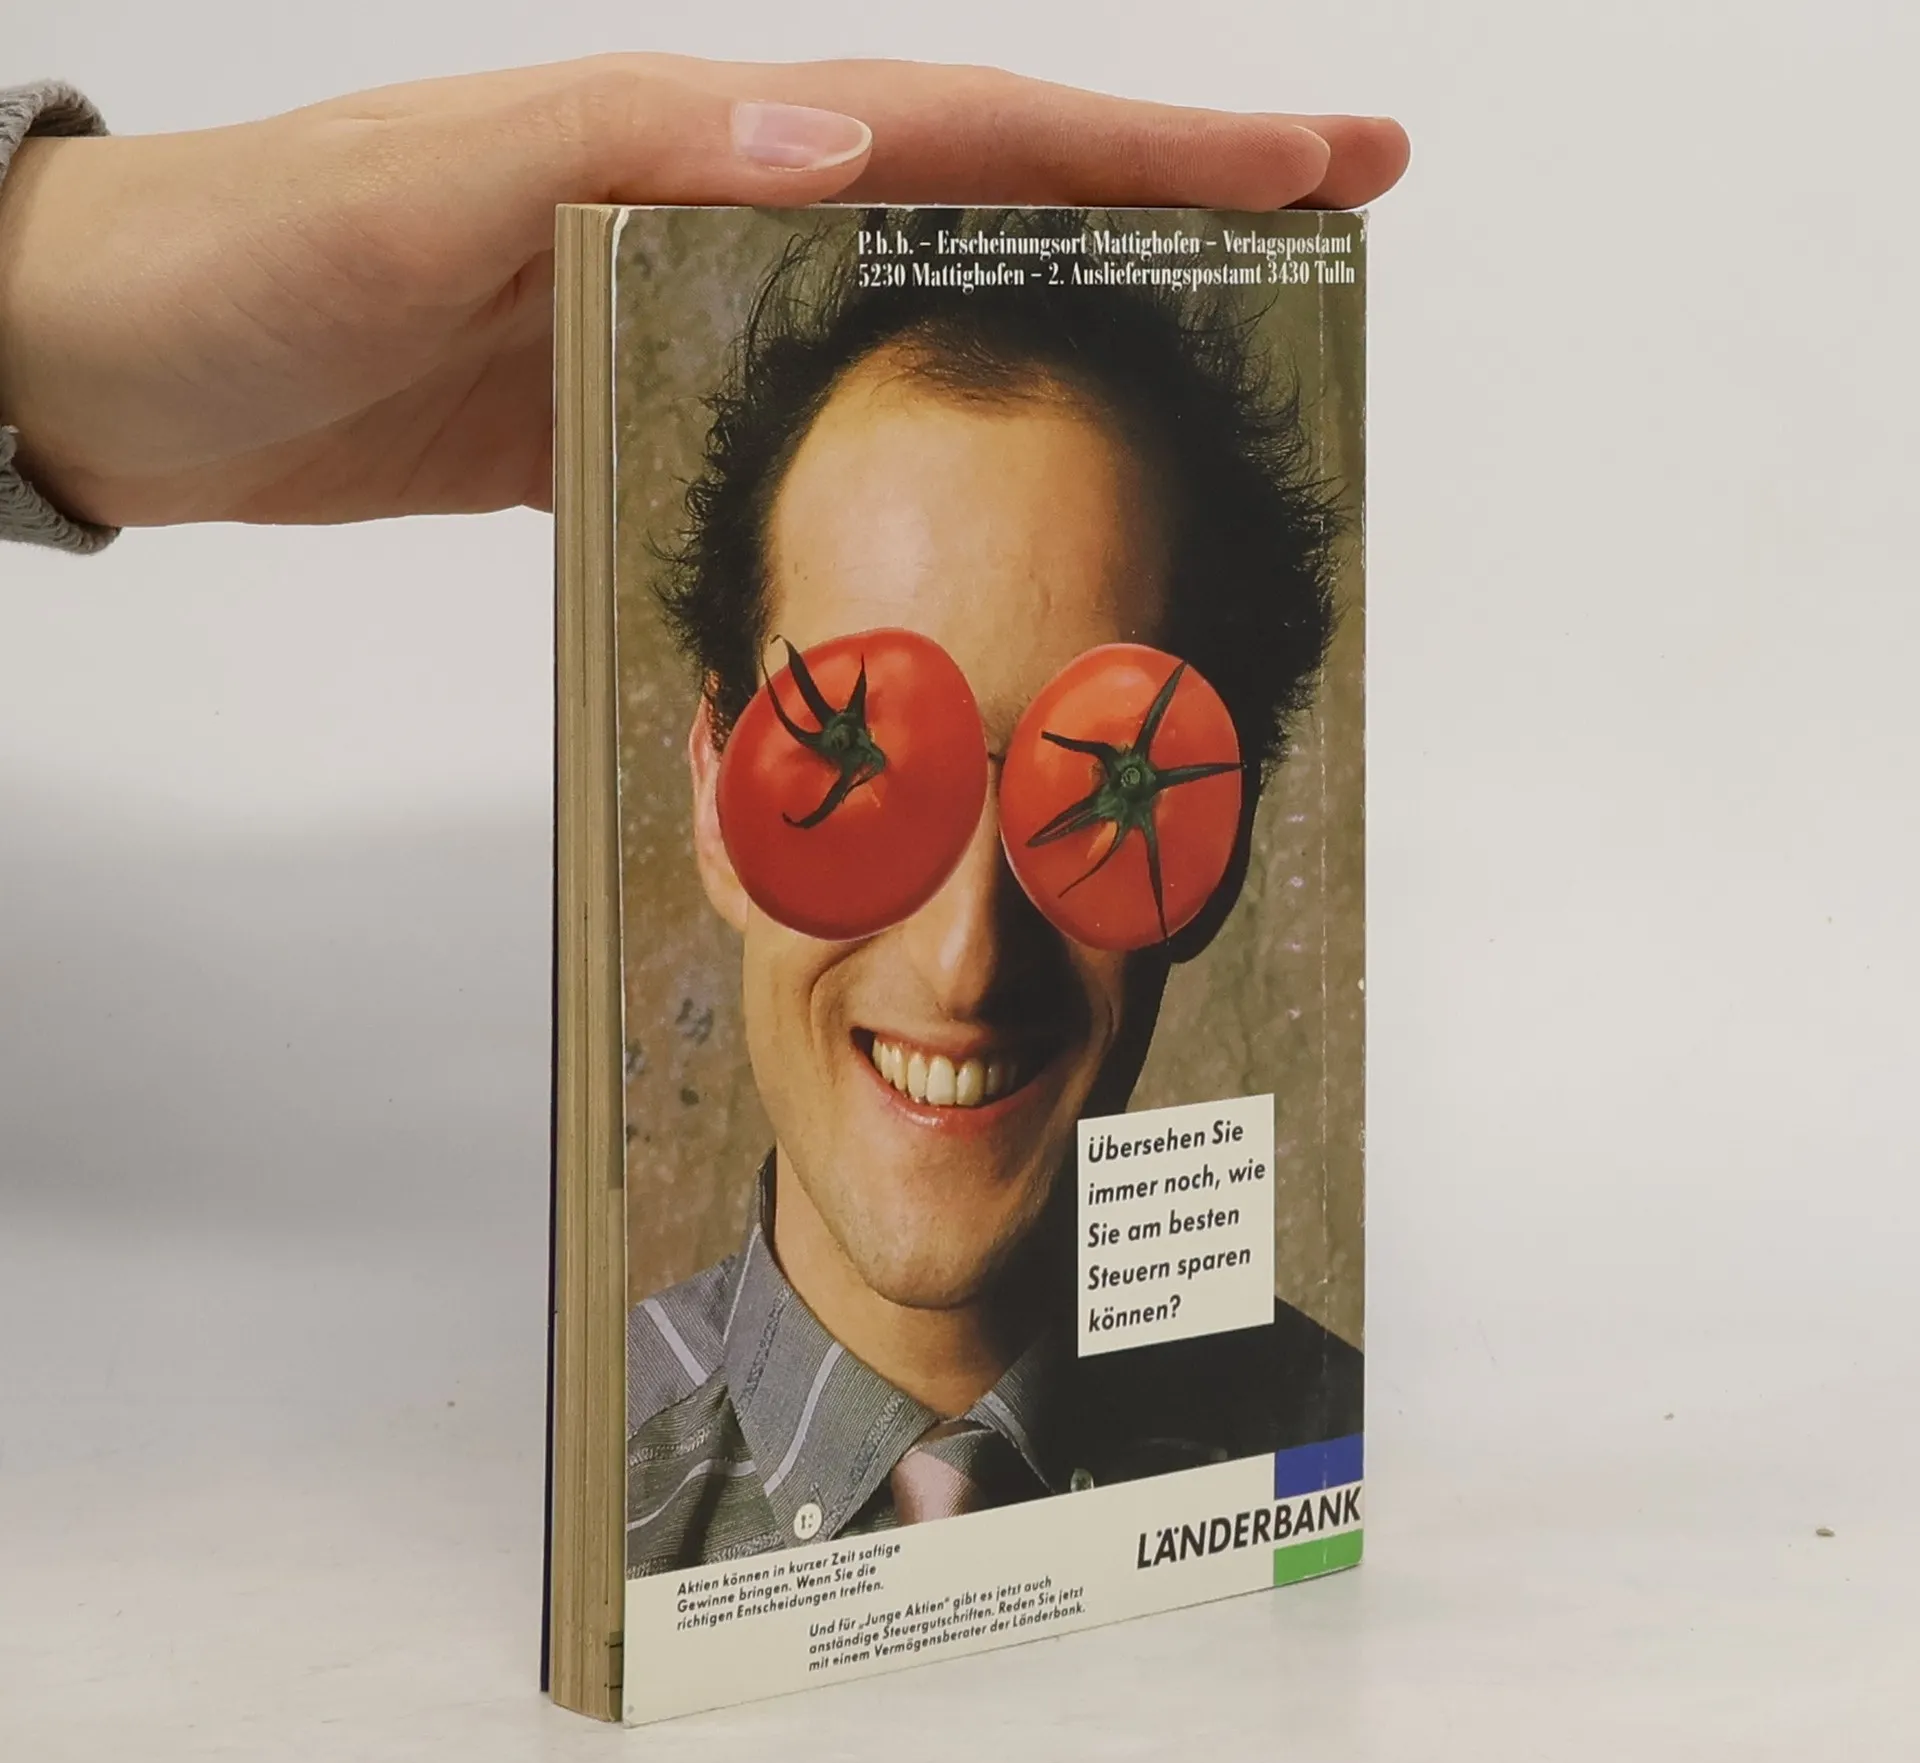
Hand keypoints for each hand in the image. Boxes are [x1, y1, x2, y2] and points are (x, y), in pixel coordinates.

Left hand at [0, 56, 1406, 527]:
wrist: (118, 365)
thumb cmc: (243, 262)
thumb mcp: (426, 188)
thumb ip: (628, 152)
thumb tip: (847, 147)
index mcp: (698, 145)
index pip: (970, 127)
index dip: (1155, 141)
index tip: (1319, 157)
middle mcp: (718, 217)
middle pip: (982, 204)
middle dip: (1165, 207)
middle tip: (1323, 236)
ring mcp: (686, 321)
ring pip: (919, 317)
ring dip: (1063, 331)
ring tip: (1203, 375)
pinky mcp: (637, 418)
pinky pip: (816, 427)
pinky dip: (917, 457)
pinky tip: (974, 515)